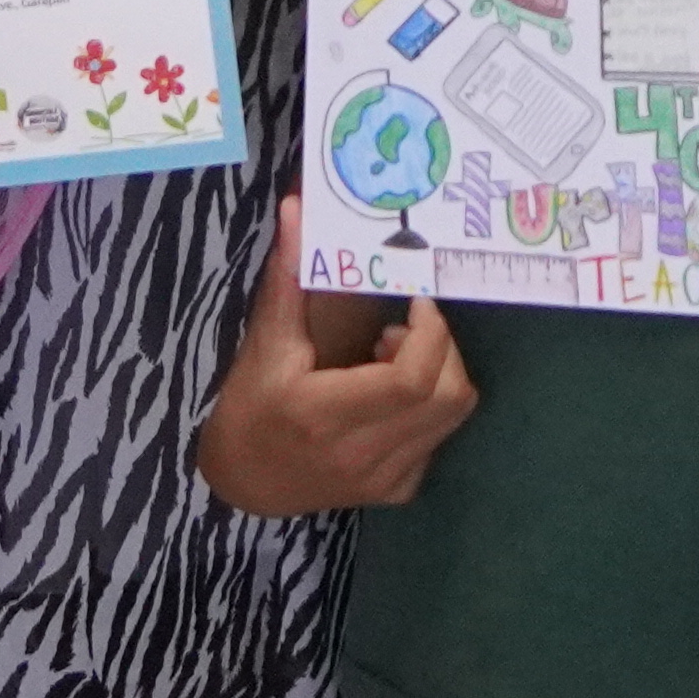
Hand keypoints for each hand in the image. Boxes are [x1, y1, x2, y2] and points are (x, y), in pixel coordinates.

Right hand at [196, 200, 473, 515]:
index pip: (412, 380)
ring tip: (393, 356)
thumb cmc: (251, 406)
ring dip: (439, 372)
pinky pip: (442, 435)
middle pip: (448, 394)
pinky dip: (432, 403)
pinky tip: (393, 394)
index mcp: (326, 415)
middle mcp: (363, 455)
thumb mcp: (265, 343)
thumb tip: (297, 207)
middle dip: (440, 346)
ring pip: (454, 414)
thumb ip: (288, 277)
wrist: (244, 481)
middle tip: (401, 327)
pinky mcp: (397, 490)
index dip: (430, 333)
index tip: (415, 301)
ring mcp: (385, 479)